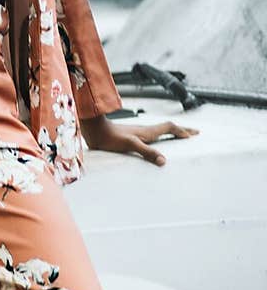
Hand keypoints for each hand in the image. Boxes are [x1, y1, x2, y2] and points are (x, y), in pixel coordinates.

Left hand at [80, 113, 198, 166]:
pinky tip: (155, 143)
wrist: (95, 131)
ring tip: (179, 137)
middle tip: (194, 133)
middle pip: (168, 128)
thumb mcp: (130, 145)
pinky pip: (151, 136)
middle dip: (182, 130)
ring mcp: (138, 133)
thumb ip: (147, 152)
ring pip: (159, 131)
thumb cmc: (111, 138)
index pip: (170, 128)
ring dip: (171, 133)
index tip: (193, 135)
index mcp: (148, 132)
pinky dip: (159, 138)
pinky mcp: (130, 137)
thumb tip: (164, 161)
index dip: (182, 131)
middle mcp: (145, 131)